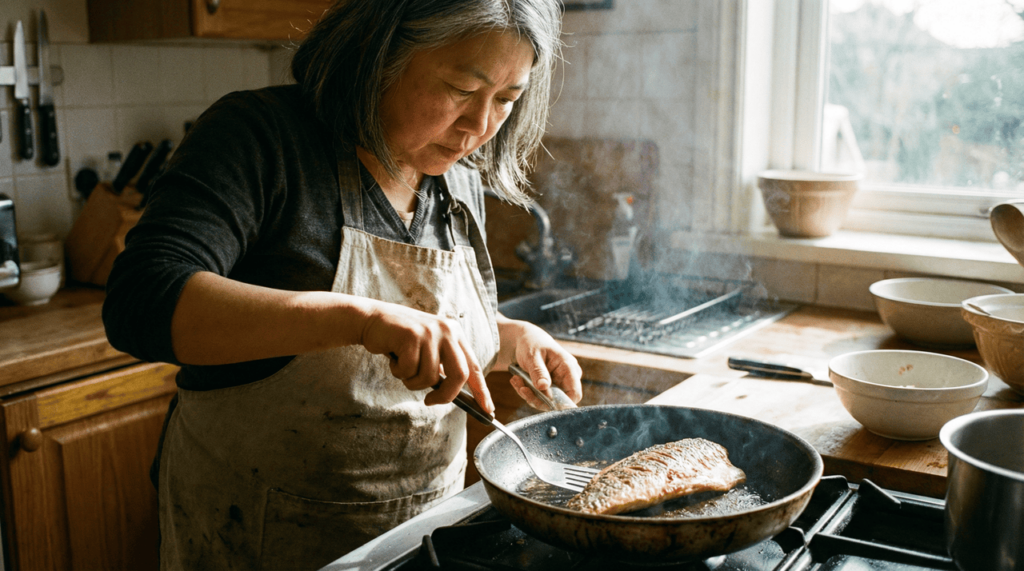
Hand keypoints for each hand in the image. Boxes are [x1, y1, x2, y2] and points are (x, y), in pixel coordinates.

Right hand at [360, 301, 492, 413]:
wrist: (373, 320)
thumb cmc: (400, 341)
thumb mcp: (428, 349)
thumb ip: (443, 366)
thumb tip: (454, 395)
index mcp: (455, 334)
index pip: (474, 367)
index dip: (482, 391)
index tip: (488, 410)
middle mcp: (448, 331)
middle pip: (460, 375)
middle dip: (446, 395)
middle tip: (430, 401)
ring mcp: (431, 332)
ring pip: (430, 377)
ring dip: (412, 381)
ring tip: (403, 366)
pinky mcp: (412, 336)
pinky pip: (409, 371)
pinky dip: (399, 372)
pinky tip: (394, 358)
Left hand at [503, 321, 582, 409]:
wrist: (525, 340)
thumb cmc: (531, 343)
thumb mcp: (532, 355)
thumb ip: (538, 371)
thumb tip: (544, 387)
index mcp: (568, 366)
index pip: (574, 393)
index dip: (563, 403)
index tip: (544, 404)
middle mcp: (567, 377)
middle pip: (558, 400)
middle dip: (538, 398)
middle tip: (521, 388)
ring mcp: (558, 382)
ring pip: (547, 400)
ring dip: (530, 394)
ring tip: (516, 380)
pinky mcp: (549, 386)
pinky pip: (540, 396)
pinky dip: (527, 391)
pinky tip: (517, 380)